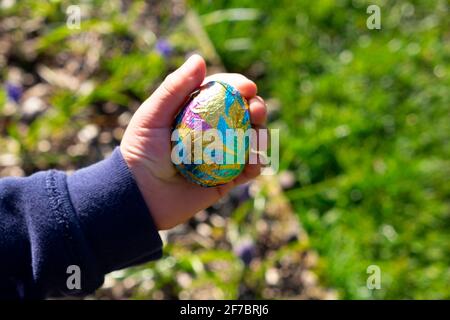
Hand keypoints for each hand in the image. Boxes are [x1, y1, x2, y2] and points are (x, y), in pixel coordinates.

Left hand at [120, 54, 266, 229]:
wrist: (138, 193)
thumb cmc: (141, 151)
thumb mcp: (153, 115)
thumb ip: (174, 88)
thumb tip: (200, 59)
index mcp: (197, 112)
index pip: (225, 93)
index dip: (239, 87)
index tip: (247, 87)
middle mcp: (213, 131)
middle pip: (244, 115)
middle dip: (257, 109)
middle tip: (256, 111)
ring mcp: (222, 155)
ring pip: (251, 140)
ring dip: (261, 136)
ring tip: (256, 140)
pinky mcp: (226, 179)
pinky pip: (247, 170)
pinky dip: (256, 165)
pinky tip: (254, 163)